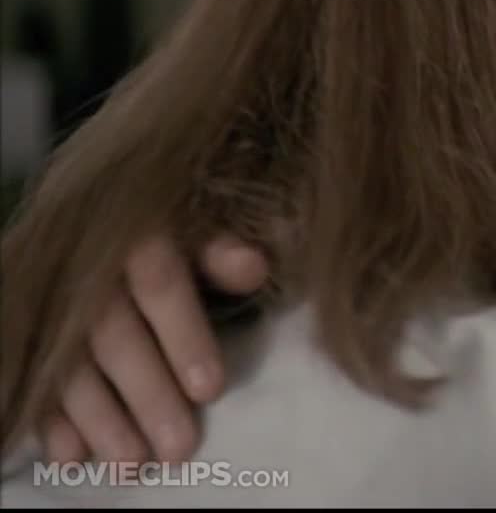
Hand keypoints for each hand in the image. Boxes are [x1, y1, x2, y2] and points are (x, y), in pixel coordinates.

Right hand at [40, 234, 269, 463]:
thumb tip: (253, 267)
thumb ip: (221, 253)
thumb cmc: (175, 242)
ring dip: (102, 419)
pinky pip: (40, 385)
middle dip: (148, 394)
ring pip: (74, 368)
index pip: (160, 286)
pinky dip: (54, 423)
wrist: (110, 233)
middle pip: (116, 338)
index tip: (211, 390)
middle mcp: (91, 277)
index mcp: (137, 242)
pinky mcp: (40, 347)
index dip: (185, 337)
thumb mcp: (199, 235)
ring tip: (132, 463)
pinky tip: (72, 457)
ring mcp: (59, 315)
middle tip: (179, 447)